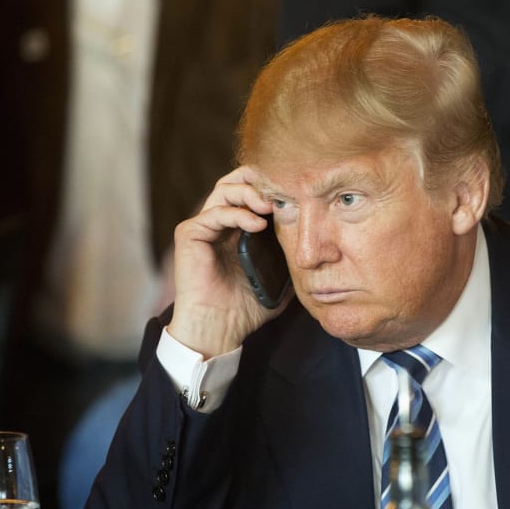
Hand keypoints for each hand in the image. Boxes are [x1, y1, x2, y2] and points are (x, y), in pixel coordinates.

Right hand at [167, 166, 292, 357]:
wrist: (219, 328)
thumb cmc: (245, 308)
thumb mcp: (277, 279)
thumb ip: (290, 259)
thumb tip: (319, 251)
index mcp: (237, 229)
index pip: (251, 193)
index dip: (271, 187)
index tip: (296, 192)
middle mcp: (218, 223)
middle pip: (235, 182)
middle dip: (259, 180)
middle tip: (281, 188)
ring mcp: (203, 227)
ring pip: (224, 190)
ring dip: (250, 192)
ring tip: (270, 205)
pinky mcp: (190, 234)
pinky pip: (215, 213)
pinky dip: (238, 213)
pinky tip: (258, 224)